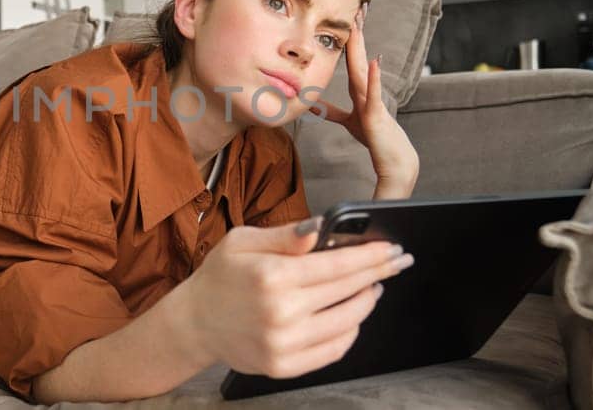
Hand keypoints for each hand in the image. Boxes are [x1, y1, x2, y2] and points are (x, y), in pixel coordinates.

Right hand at [172, 217, 413, 378]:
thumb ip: (285, 235)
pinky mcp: (284, 366)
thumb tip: (321, 227)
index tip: (392, 249)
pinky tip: (352, 316)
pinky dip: (350, 332)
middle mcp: (280, 312)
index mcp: (271, 275)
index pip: (337, 265)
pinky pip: (334, 350)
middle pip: (348, 290)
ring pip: (348, 322)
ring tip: (373, 287)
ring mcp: (283, 343)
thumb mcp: (243, 241)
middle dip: (378, 273)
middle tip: (397, 263)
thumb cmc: (220, 277)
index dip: (370, 256)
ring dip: (367, 302)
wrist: (195, 323)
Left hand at [312, 5, 419, 184]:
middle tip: (358, 6)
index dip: (349, 37)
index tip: (348, 15)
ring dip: (361, 48)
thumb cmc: (374, 137)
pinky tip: (375, 62)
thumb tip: (312, 103)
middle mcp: (367, 90)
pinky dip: (374, 79)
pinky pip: (374, 95)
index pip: (353, 58)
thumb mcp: (349, 121)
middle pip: (359, 56)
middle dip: (357, 32)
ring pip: (363, 70)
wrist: (394, 159)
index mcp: (360, 88)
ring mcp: (372, 100)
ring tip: (359, 26)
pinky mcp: (376, 114)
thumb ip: (332, 111)